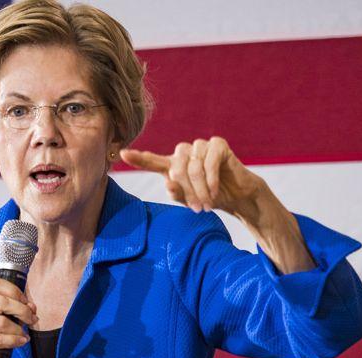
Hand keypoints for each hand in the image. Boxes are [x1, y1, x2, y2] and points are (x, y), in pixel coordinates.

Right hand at [0, 277, 37, 357]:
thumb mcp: (2, 317)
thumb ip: (16, 308)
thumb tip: (31, 307)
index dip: (15, 292)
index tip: (27, 303)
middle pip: (1, 302)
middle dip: (22, 311)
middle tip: (31, 319)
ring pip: (1, 322)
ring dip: (18, 329)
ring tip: (23, 334)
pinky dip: (13, 340)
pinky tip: (20, 341)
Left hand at [120, 136, 265, 218]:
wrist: (238, 196)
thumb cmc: (210, 197)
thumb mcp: (190, 200)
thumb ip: (177, 193)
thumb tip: (168, 184)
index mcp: (173, 165)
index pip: (152, 160)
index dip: (138, 158)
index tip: (122, 154)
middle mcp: (185, 152)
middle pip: (176, 168)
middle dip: (187, 191)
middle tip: (198, 208)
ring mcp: (201, 146)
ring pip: (193, 166)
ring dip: (200, 188)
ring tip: (207, 203)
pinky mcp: (218, 144)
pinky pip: (209, 162)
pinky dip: (211, 180)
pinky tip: (216, 190)